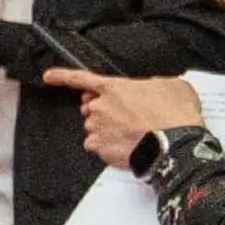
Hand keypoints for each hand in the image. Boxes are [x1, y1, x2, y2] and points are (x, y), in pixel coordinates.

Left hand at [52, 69, 197, 164]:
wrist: (176, 144)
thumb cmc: (175, 115)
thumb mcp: (171, 85)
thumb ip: (151, 84)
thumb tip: (149, 89)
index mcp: (114, 88)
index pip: (80, 78)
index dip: (62, 76)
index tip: (49, 76)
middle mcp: (100, 107)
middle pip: (91, 107)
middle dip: (104, 110)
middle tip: (127, 116)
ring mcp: (97, 129)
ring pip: (95, 127)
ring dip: (108, 128)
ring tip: (133, 131)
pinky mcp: (100, 148)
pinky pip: (97, 145)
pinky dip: (107, 145)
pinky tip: (126, 143)